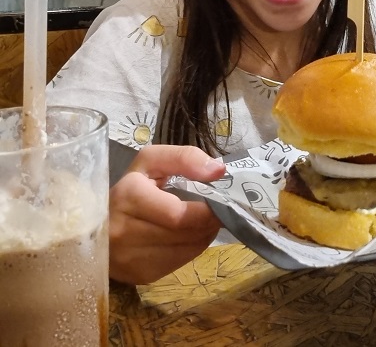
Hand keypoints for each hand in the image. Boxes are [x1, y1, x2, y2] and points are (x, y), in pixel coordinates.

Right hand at [109, 145, 225, 284]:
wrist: (94, 224)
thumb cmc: (131, 188)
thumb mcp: (152, 161)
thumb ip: (185, 158)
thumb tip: (218, 171)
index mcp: (128, 197)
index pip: (180, 215)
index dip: (207, 209)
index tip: (221, 201)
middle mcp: (124, 232)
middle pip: (186, 233)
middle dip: (209, 222)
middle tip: (217, 211)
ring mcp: (129, 258)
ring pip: (187, 249)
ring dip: (203, 235)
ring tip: (201, 221)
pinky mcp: (138, 275)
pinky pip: (179, 263)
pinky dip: (191, 248)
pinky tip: (185, 235)